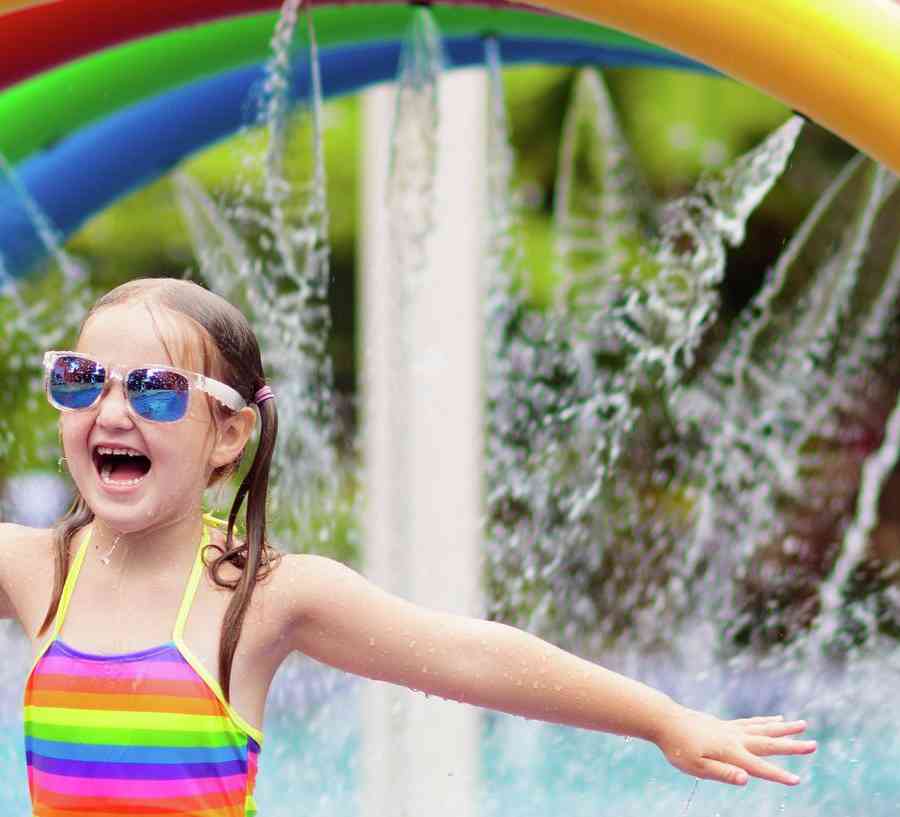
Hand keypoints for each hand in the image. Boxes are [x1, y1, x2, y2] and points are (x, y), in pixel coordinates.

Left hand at [655, 707, 816, 785]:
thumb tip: (746, 779)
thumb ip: (723, 773)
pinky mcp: (725, 725)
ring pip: (764, 728)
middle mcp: (735, 738)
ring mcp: (731, 729)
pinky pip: (752, 722)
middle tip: (814, 744)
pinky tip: (776, 719)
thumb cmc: (677, 747)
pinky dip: (767, 721)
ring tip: (802, 725)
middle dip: (792, 745)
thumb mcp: (697, 767)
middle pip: (769, 742)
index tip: (798, 780)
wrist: (664, 720)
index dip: (778, 775)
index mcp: (730, 752)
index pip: (759, 767)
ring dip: (784, 728)